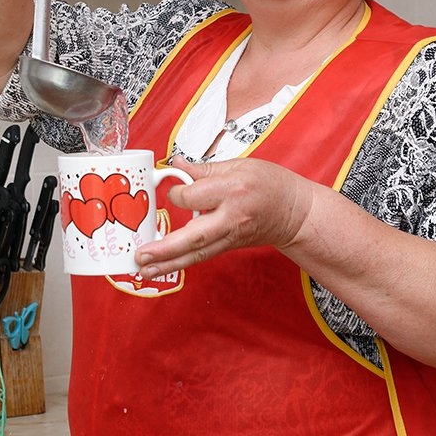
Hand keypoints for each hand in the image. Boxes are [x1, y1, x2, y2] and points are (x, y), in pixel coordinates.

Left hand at [135, 157, 315, 278]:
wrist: (294, 212)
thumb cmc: (270, 184)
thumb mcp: (240, 165)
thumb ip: (204, 169)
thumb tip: (176, 165)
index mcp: (233, 190)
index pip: (194, 196)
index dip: (176, 192)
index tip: (172, 187)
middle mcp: (231, 218)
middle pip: (194, 236)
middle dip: (165, 248)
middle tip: (141, 255)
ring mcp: (230, 237)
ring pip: (196, 253)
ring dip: (168, 263)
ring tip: (144, 270)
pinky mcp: (228, 247)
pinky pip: (201, 256)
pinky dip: (180, 263)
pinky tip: (160, 268)